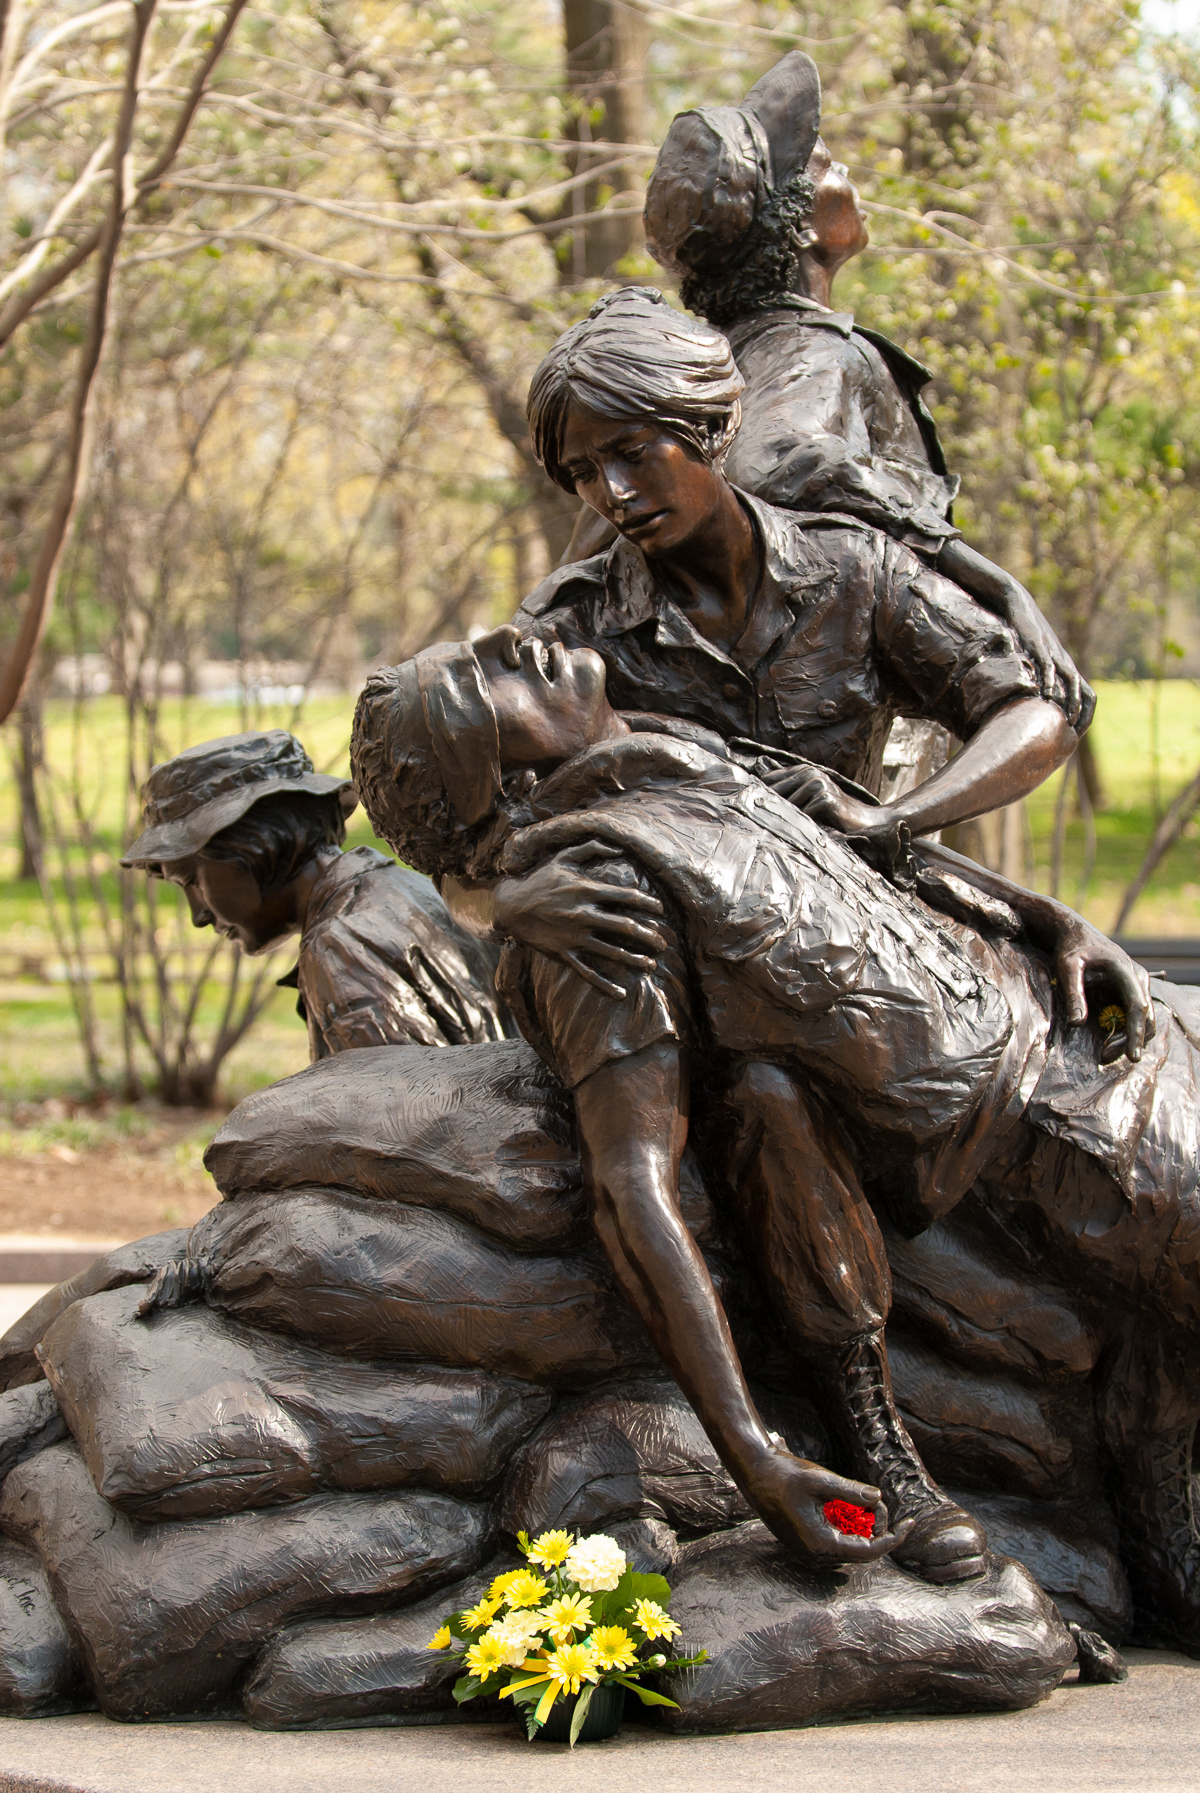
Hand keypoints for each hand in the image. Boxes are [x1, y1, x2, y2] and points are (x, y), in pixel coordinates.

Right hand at [492, 841, 666, 999]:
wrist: (509, 906)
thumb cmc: (539, 879)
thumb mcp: (563, 857)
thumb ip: (591, 848)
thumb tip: (618, 847)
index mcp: (587, 890)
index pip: (627, 897)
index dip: (648, 904)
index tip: (661, 910)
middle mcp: (584, 915)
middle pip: (625, 927)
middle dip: (649, 936)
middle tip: (663, 943)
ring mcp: (574, 937)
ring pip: (612, 952)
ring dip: (635, 960)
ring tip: (651, 965)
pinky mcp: (564, 954)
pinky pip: (587, 973)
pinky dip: (605, 985)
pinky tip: (621, 994)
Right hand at [747, 1442, 908, 1565]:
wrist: (754, 1472)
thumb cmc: (785, 1474)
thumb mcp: (821, 1479)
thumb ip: (851, 1491)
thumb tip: (878, 1498)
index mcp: (820, 1544)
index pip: (868, 1551)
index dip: (892, 1539)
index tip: (910, 1524)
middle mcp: (814, 1555)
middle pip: (861, 1551)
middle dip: (876, 1528)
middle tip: (878, 1501)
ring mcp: (808, 1551)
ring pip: (849, 1547)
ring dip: (861, 1527)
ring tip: (863, 1502)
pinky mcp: (804, 1543)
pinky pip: (836, 1542)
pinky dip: (847, 1527)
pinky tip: (847, 1506)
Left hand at [760, 763, 885, 836]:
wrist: (865, 821)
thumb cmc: (834, 813)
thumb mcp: (809, 800)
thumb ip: (788, 791)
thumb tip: (758, 782)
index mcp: (803, 770)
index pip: (769, 781)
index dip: (759, 796)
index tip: (747, 810)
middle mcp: (809, 773)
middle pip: (775, 794)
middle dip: (769, 810)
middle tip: (760, 826)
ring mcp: (817, 783)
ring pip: (788, 807)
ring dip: (789, 821)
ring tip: (794, 831)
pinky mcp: (824, 797)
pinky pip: (803, 815)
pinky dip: (805, 826)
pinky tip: (812, 831)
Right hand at [1004, 588, 1083, 723]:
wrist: (1018, 604)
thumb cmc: (1024, 635)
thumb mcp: (1033, 660)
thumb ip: (1037, 679)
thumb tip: (1030, 705)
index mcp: (1068, 667)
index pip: (1088, 695)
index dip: (1087, 715)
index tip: (1079, 733)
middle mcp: (1065, 662)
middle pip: (1084, 691)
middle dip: (1082, 713)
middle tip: (1076, 733)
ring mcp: (1054, 653)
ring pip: (1070, 680)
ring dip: (1070, 701)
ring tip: (1066, 720)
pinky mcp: (1039, 646)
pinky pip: (1048, 666)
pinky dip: (1049, 682)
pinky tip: (1045, 696)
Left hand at [1054, 916, 1153, 1061]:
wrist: (1075, 935)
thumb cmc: (1071, 950)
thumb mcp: (1067, 968)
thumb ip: (1073, 994)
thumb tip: (1078, 1023)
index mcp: (1126, 970)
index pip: (1137, 1005)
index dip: (1136, 1031)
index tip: (1133, 1055)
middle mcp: (1138, 979)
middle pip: (1145, 1017)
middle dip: (1131, 1041)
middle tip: (1105, 1056)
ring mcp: (1136, 987)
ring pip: (1143, 1020)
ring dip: (1128, 1040)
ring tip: (1104, 1054)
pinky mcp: (1130, 994)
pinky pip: (1133, 1018)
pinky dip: (1124, 1034)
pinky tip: (1107, 1045)